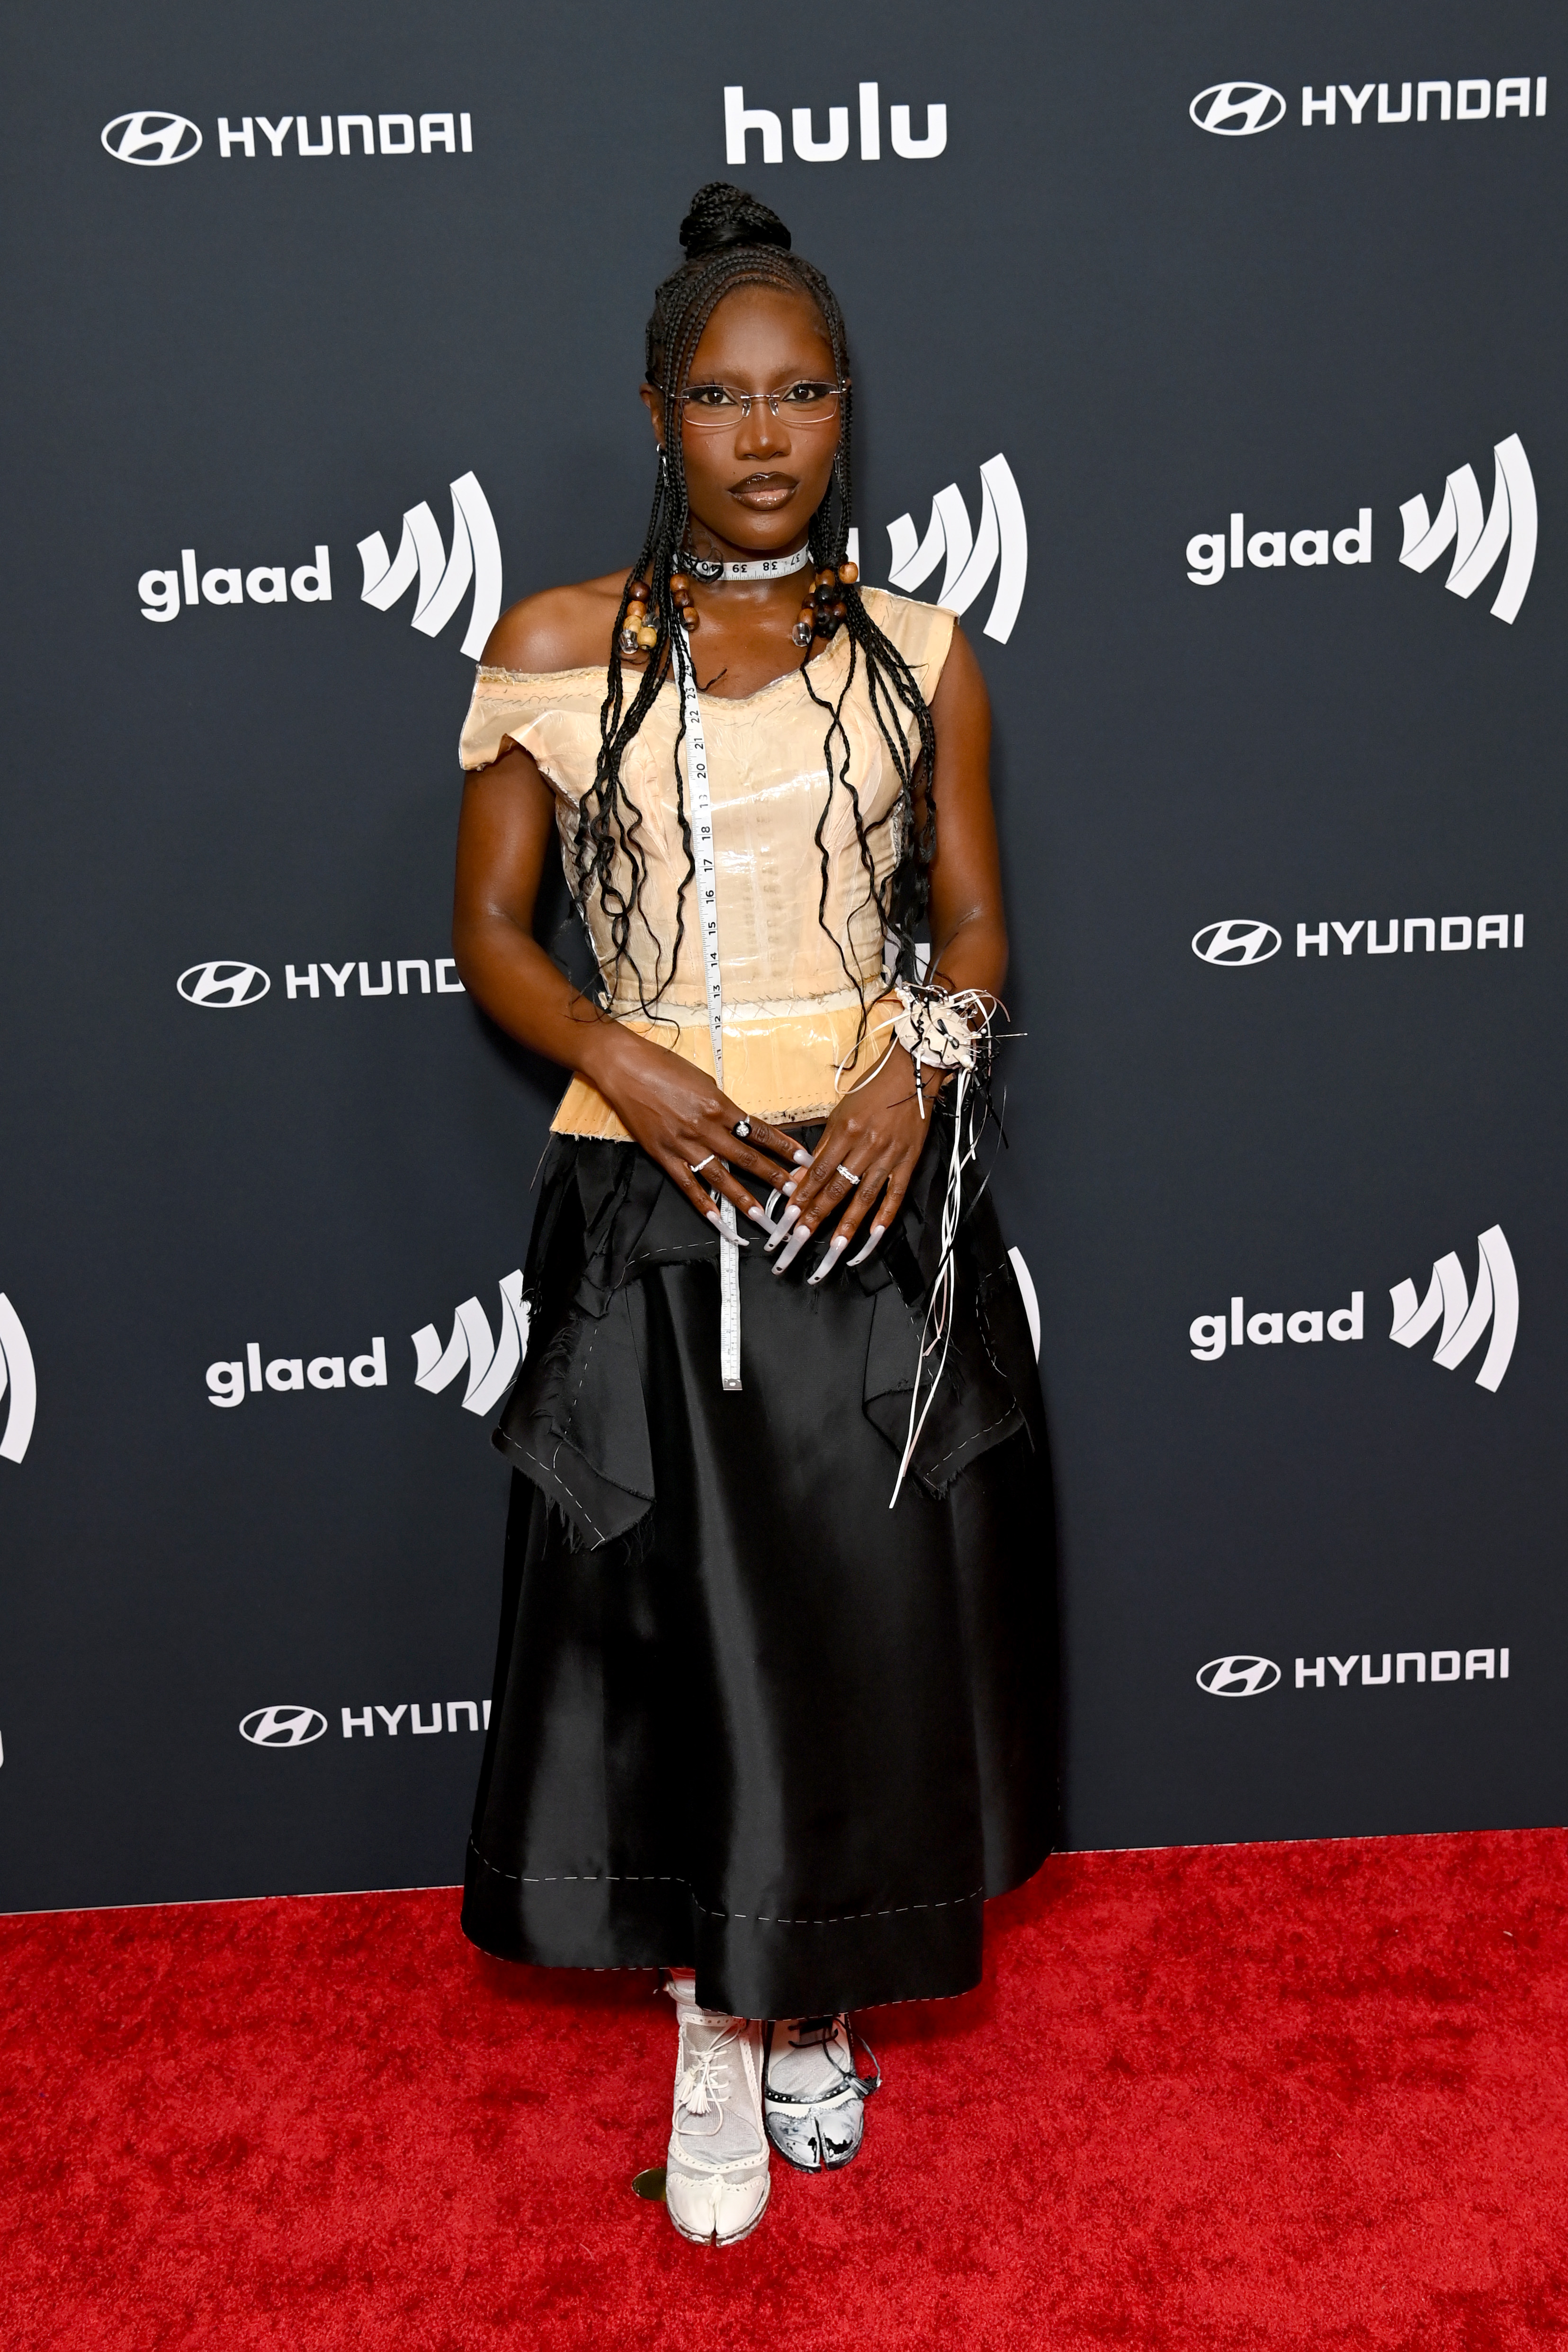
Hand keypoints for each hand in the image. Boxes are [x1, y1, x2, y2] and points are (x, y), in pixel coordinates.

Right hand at [583, 1026, 805, 1237]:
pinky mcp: (663, 1155)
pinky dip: (703, 1204)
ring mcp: (684, 1144)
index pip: (759, 1130)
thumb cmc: (663, 1066)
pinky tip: (718, 1220)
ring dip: (743, 1199)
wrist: (624, 1067)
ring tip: (762, 1216)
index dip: (783, 1147)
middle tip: (794, 1193)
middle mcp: (705, 1127)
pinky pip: (688, 1185)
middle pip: (746, 1157)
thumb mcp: (703, 1080)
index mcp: (719, 1105)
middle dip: (772, 1177)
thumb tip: (736, 1122)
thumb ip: (721, 1105)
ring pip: (720, 1176)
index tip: (803, 1160)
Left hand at [767, 1037, 936, 1281]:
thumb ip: (822, 1148)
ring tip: (832, 1252)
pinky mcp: (909, 1162)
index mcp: (844, 1132)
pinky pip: (895, 1195)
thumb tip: (801, 1178)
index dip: (801, 1199)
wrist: (911, 1075)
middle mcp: (865, 1146)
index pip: (818, 1173)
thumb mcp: (840, 1114)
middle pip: (836, 1190)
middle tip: (798, 1243)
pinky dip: (884, 1218)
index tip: (787, 1221)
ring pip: (864, 1198)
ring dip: (846, 1227)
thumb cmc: (871, 1092)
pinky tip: (871, 1238)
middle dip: (815, 1220)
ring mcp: (889, 1156)